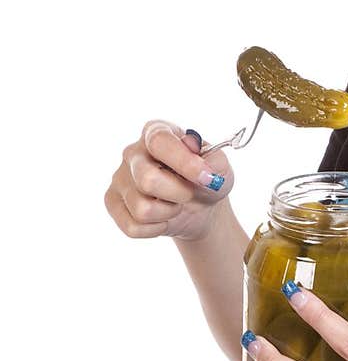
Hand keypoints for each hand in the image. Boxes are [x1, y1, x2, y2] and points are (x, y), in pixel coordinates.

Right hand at [105, 120, 232, 242]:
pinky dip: (156, 229)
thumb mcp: (221, 169)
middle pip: (147, 179)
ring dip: (169, 213)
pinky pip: (133, 227)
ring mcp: (119, 177)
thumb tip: (191, 145)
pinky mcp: (112, 202)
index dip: (183, 162)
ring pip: (142, 209)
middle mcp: (132, 152)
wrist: (200, 208)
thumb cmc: (206, 181)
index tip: (206, 178)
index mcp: (157, 131)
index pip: (160, 141)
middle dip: (179, 193)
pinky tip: (162, 217)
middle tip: (189, 193)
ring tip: (175, 204)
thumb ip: (213, 158)